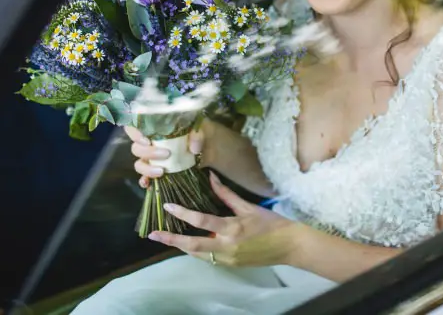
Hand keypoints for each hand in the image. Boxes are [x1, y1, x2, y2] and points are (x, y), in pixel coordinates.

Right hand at [125, 123, 211, 188]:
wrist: (210, 148)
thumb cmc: (201, 133)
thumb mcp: (202, 128)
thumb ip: (197, 134)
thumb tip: (193, 148)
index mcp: (157, 127)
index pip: (135, 126)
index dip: (135, 134)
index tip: (147, 140)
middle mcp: (150, 142)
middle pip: (136, 148)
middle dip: (148, 153)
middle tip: (166, 154)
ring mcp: (153, 158)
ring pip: (139, 163)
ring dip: (147, 169)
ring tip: (162, 171)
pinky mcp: (158, 171)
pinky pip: (144, 178)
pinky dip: (145, 181)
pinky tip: (149, 184)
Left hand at [149, 171, 298, 267]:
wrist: (289, 246)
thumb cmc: (271, 223)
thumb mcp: (249, 206)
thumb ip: (226, 194)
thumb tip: (211, 177)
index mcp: (232, 229)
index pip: (201, 221)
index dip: (182, 214)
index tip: (168, 207)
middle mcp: (227, 247)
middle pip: (192, 246)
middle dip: (170, 240)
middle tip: (153, 235)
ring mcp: (227, 259)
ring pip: (197, 254)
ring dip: (181, 246)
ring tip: (166, 237)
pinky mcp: (230, 265)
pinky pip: (208, 258)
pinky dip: (196, 250)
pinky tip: (188, 243)